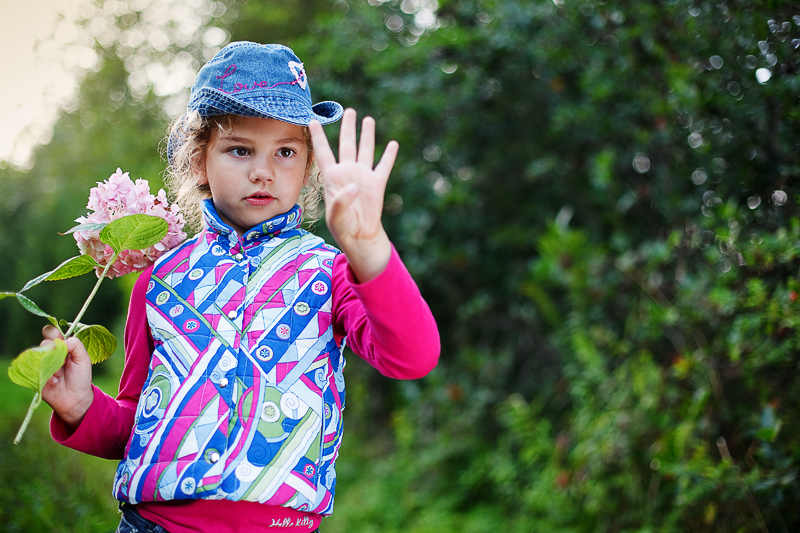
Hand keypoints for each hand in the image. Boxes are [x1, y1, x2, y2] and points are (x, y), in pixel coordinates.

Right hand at [40, 326, 93, 427]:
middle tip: (63, 362)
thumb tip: (61, 341)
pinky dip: (46, 375)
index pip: (51, 332)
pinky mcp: (34, 375)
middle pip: (44, 343)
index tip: (58, 338)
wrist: (75, 398)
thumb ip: (75, 345)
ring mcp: (40, 364)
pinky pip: (35, 370)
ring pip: (39, 356)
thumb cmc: (80, 377)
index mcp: (61, 346)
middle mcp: (49, 353)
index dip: (52, 333)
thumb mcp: (83, 358)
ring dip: (51, 365)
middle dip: (55, 352)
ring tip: (59, 375)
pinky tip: (54, 382)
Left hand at [309, 108, 397, 281]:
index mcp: (332, 177)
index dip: (318, 136)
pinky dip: (389, 155)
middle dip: (347, 127)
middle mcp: (347, 172)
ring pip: (365, 150)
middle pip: (347, 144)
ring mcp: (363, 176)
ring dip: (367, 135)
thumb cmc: (342, 226)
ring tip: (367, 119)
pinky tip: (392, 144)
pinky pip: (384, 166)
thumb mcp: (336, 216)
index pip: (324, 152)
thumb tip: (354, 186)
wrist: (359, 235)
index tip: (312, 120)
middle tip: (348, 110)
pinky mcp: (377, 183)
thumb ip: (341, 201)